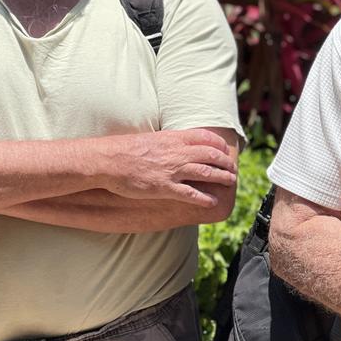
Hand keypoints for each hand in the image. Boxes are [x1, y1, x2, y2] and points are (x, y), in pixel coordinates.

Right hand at [104, 128, 236, 207]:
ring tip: (230, 182)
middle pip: (211, 155)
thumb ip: (168, 141)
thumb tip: (178, 143)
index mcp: (174, 138)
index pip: (205, 138)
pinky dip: (204, 198)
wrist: (108, 160)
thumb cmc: (125, 149)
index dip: (219, 145)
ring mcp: (172, 170)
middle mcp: (177, 152)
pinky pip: (190, 193)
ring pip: (206, 172)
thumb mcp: (151, 139)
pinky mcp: (165, 187)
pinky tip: (212, 202)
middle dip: (225, 162)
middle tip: (232, 169)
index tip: (225, 151)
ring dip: (222, 178)